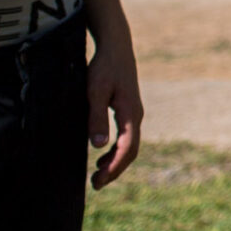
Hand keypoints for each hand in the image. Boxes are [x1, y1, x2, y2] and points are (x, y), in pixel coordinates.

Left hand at [86, 38, 142, 187]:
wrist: (116, 47)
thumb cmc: (104, 67)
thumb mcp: (95, 91)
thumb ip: (96, 117)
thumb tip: (97, 145)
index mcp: (130, 113)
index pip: (128, 148)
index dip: (114, 167)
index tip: (99, 180)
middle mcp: (136, 115)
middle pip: (131, 150)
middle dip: (115, 169)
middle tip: (96, 184)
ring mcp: (134, 112)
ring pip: (130, 144)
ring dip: (116, 161)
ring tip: (97, 174)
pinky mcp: (128, 109)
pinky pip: (126, 136)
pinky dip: (116, 150)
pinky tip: (102, 154)